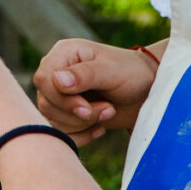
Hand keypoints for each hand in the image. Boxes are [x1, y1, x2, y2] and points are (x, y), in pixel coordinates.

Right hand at [31, 38, 162, 141]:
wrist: (146, 93)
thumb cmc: (132, 74)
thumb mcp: (112, 71)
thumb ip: (85, 74)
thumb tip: (56, 80)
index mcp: (64, 53)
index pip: (44, 79)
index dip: (62, 99)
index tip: (87, 108)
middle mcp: (56, 71)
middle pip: (47, 102)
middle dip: (78, 114)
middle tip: (108, 110)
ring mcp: (58, 93)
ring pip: (52, 119)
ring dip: (83, 124)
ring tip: (109, 113)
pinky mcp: (64, 113)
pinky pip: (59, 132)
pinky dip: (80, 136)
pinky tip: (100, 129)